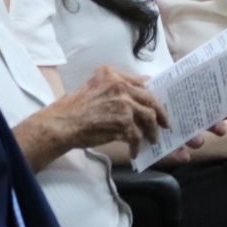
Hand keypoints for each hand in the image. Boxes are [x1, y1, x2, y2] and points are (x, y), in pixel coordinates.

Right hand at [47, 66, 166, 156]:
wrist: (61, 123)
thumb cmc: (74, 107)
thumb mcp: (94, 86)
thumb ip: (114, 86)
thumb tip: (140, 88)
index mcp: (112, 74)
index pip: (141, 82)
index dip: (152, 94)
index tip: (158, 103)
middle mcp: (120, 85)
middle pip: (150, 98)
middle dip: (160, 112)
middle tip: (165, 123)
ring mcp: (123, 103)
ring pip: (148, 117)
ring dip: (152, 131)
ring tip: (153, 139)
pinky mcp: (123, 122)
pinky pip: (137, 135)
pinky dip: (137, 145)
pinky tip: (135, 151)